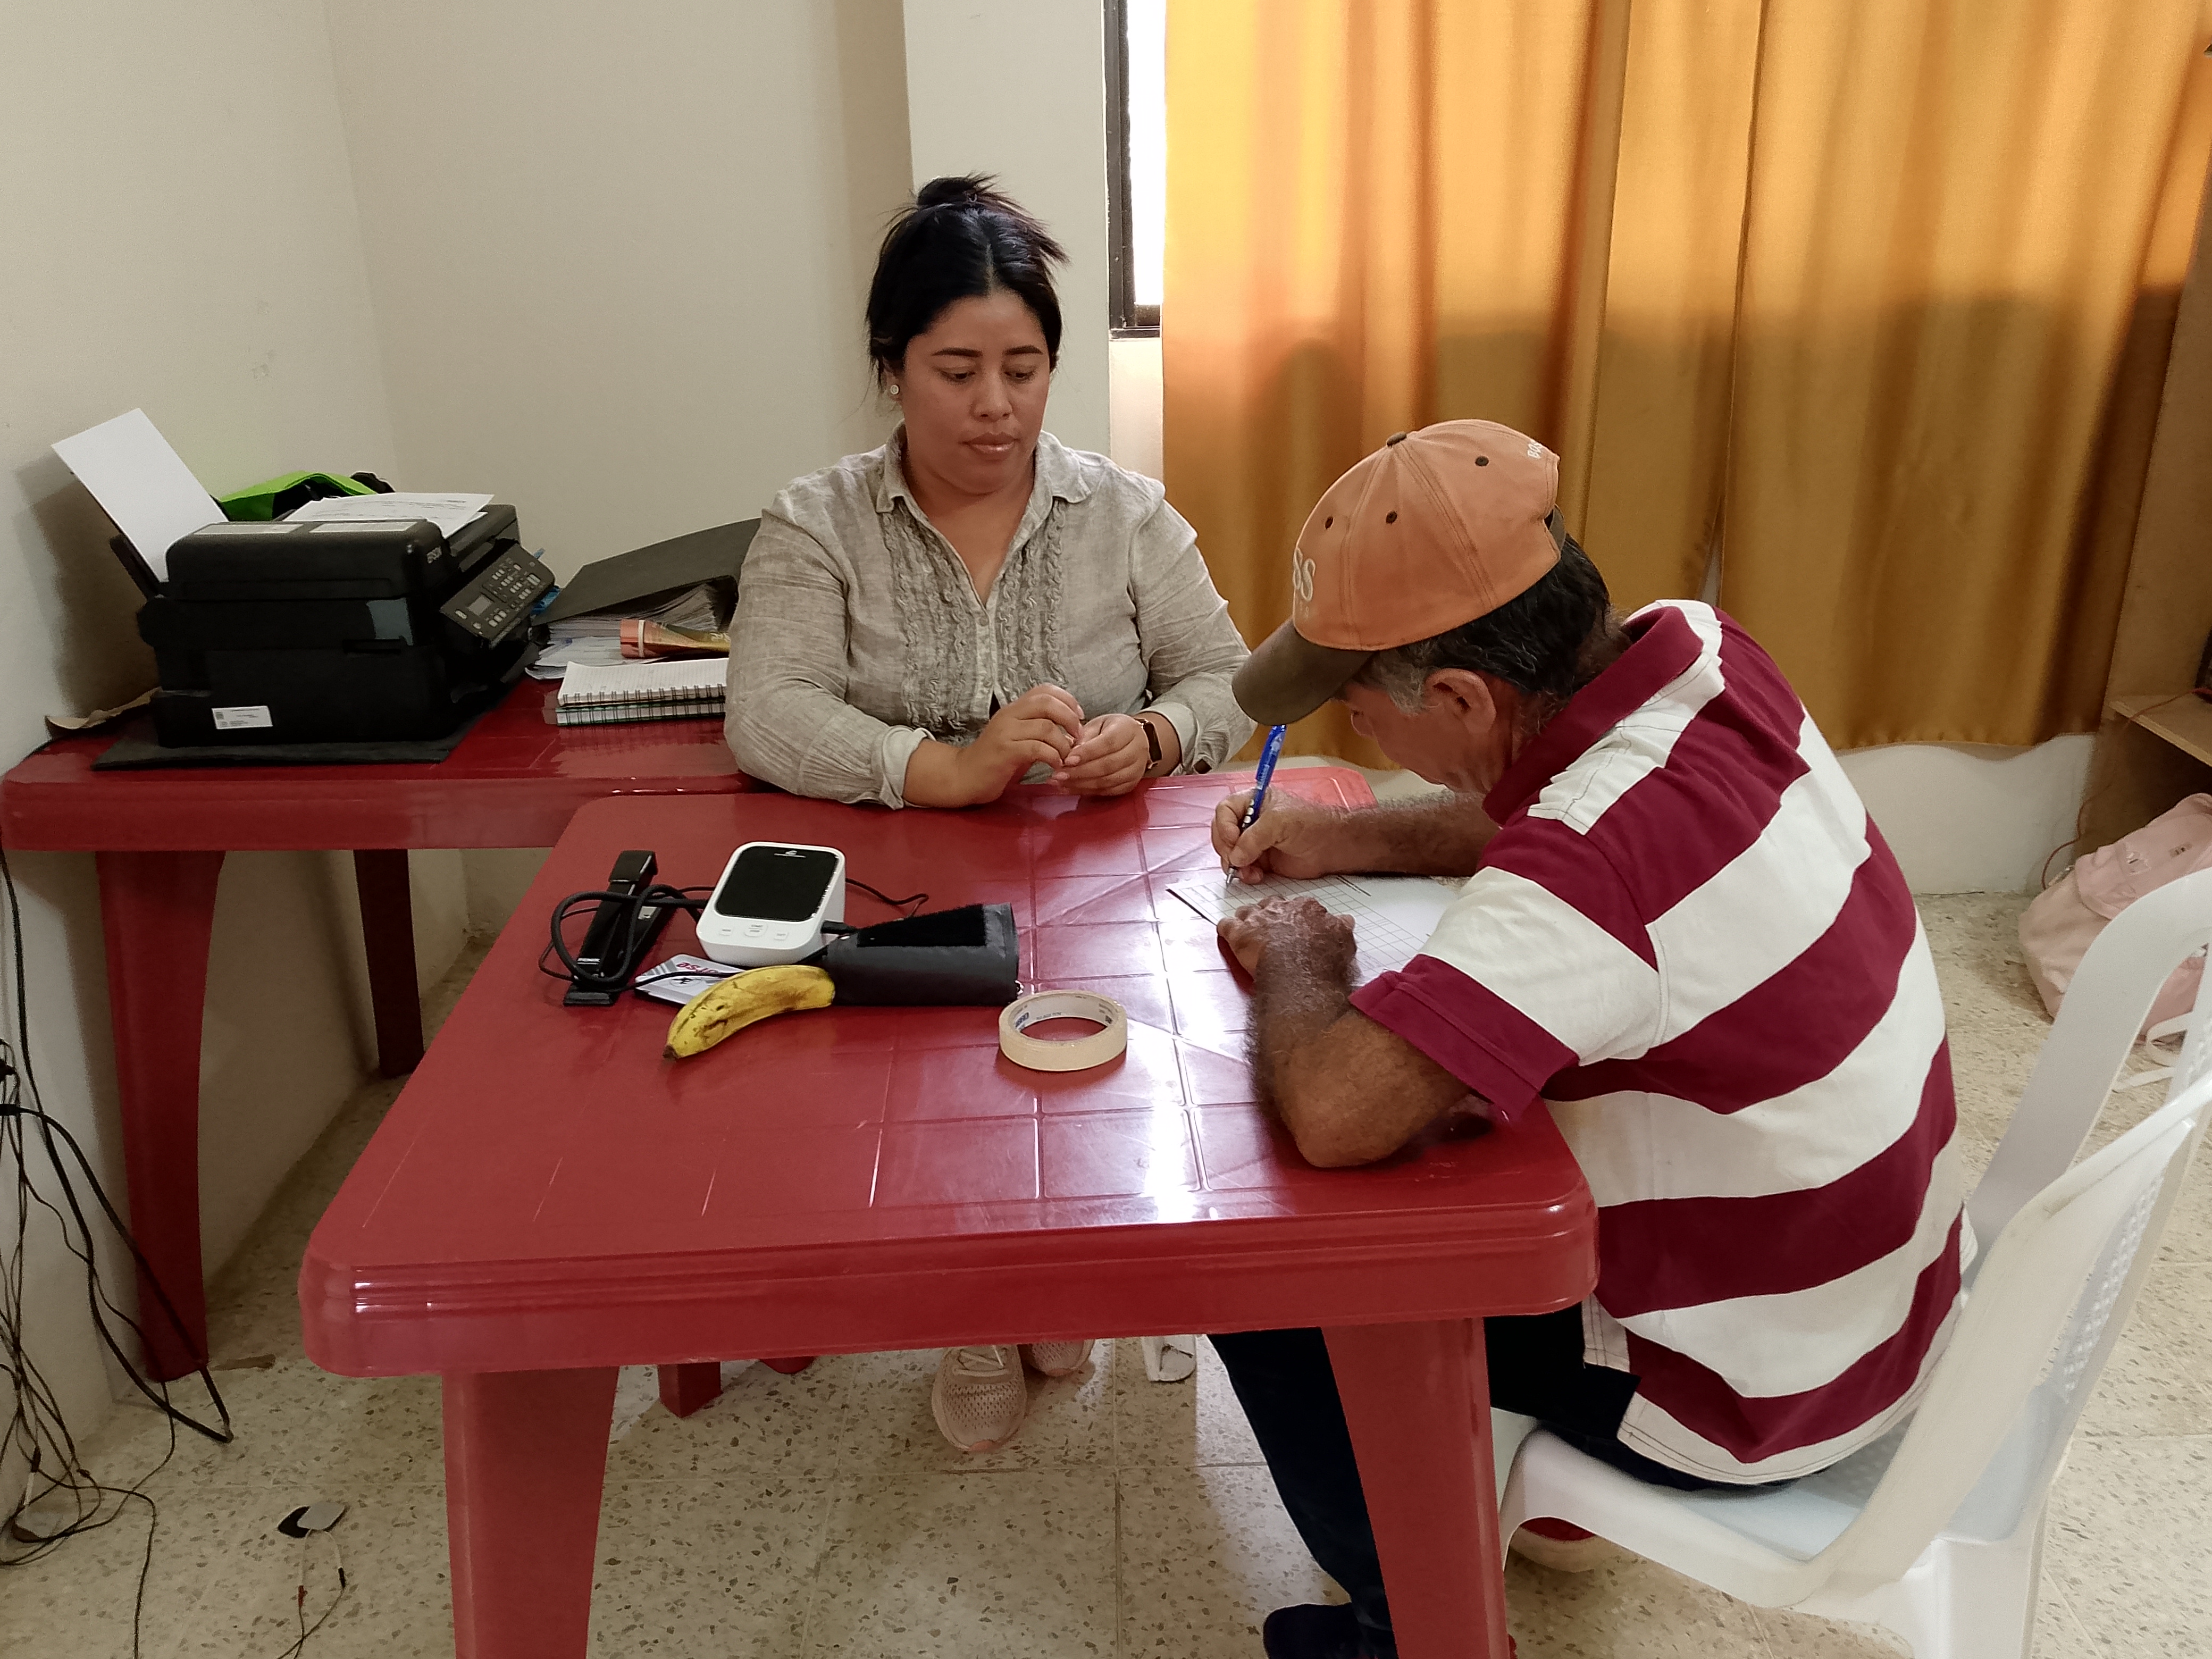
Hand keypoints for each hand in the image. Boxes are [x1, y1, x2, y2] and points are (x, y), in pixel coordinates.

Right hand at [951, 683, 1083, 803]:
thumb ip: (1041, 731)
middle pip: (1047, 703)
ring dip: (1063, 744)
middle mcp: (1009, 715)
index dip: (1067, 699)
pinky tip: (1055, 766)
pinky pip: (1037, 748)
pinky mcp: (1005, 750)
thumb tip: (1072, 730)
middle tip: (1078, 737)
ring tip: (1066, 757)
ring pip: (1046, 727)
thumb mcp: (1020, 739)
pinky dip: (1052, 757)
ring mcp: (1005, 732)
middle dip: (1070, 718)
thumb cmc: (996, 761)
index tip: (1080, 716)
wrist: (965, 777)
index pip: (1044, 690)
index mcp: (1014, 709)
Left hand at [1054, 713, 1150, 795]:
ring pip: (1107, 781)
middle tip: (1058, 775)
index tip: (1067, 760)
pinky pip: (1107, 791)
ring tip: (1059, 783)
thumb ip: (1083, 737)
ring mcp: (1136, 770)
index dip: (1087, 753)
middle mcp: (1136, 750)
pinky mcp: (1130, 784)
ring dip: (1080, 784)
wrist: (1134, 740)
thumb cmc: (1111, 730)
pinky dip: (1086, 791)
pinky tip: (1069, 789)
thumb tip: (1068, 753)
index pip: (1108, 743)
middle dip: (1080, 772)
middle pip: (1107, 765)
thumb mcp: (1098, 724)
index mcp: (1128, 730)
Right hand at [1212, 790, 1348, 884]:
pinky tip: (1256, 875)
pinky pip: (1241, 868)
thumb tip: (1235, 856)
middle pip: (1222, 833)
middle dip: (1226, 848)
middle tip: (1236, 859)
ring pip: (1229, 853)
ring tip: (1249, 870)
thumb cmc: (1311, 824)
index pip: (1224, 810)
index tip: (1234, 840)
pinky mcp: (1259, 861)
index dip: (1224, 826)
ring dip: (1235, 864)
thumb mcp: (1279, 822)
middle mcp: (1250, 821)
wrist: (1331, 846)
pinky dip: (1244, 874)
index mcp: (1253, 802)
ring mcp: (1253, 842)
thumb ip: (1253, 838)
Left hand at [1217, 895, 1355, 977]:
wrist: (1302, 976)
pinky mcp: (1239, 934)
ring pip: (1247, 911)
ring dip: (1247, 920)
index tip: (1294, 926)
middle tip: (1271, 929)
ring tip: (1248, 931)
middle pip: (1270, 905)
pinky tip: (1227, 933)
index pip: (1297, 905)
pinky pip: (1226, 925)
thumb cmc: (1321, 961)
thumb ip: (1340, 926)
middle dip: (1270, 915)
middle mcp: (1280, 908)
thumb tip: (1344, 920)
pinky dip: (1226, 930)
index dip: (1294, 917)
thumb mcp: (1342, 939)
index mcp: (1305, 907)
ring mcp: (1258, 919)